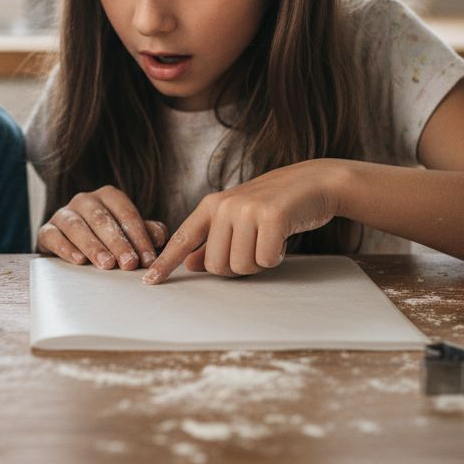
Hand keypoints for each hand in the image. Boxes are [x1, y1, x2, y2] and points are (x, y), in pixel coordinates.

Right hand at [35, 185, 167, 269]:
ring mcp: (63, 213)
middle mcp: (84, 200)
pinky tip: (79, 261)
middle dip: (118, 243)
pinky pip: (53, 236)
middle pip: (102, 219)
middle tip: (129, 264)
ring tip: (106, 264)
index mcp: (108, 196)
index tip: (148, 259)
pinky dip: (66, 248)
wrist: (71, 243)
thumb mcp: (128, 233)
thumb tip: (159, 236)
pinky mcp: (47, 230)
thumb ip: (146, 232)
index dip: (139, 236)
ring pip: (77, 226)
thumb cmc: (106, 237)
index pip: (126, 213)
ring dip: (93, 246)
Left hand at [144, 160, 340, 284]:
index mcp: (211, 205)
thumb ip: (212, 239)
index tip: (149, 281)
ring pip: (240, 266)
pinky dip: (276, 256)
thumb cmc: (274, 205)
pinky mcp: (271, 217)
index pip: (182, 238)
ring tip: (268, 239)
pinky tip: (282, 237)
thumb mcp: (238, 218)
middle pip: (215, 265)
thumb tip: (189, 263)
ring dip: (258, 262)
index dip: (166, 263)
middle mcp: (224, 205)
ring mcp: (247, 209)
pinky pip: (265, 260)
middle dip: (236, 266)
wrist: (314, 182)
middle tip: (254, 246)